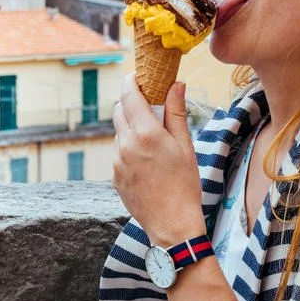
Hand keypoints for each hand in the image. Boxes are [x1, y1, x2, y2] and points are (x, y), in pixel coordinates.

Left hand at [112, 73, 204, 247]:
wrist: (172, 224)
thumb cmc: (185, 184)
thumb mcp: (185, 145)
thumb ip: (177, 112)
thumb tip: (176, 84)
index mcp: (145, 134)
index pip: (129, 96)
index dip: (131, 81)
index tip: (137, 75)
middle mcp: (125, 145)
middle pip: (119, 110)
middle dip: (131, 103)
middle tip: (150, 106)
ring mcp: (117, 162)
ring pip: (118, 132)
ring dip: (131, 127)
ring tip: (152, 139)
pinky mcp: (114, 176)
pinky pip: (118, 152)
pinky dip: (129, 148)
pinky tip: (147, 160)